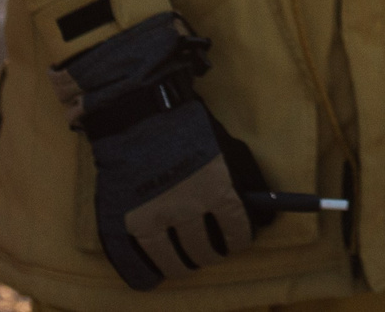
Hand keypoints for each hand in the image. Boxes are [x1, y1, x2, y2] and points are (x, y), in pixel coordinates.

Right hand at [53, 15, 268, 290]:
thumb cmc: (188, 125)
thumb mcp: (229, 148)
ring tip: (187, 257)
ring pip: (174, 262)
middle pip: (205, 251)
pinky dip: (146, 275)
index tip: (235, 239)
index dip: (239, 239)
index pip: (236, 233)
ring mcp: (148, 217)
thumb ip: (249, 183)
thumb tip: (265, 221)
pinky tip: (154, 274)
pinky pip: (135, 266)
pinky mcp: (120, 222)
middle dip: (212, 251)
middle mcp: (183, 208)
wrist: (136, 109)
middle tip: (210, 246)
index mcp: (215, 188)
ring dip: (185, 263)